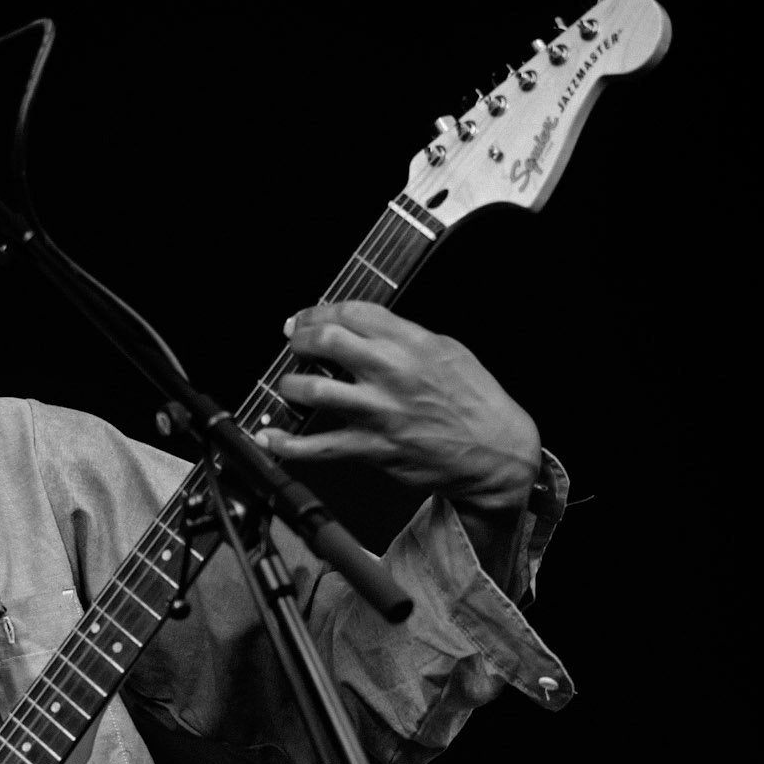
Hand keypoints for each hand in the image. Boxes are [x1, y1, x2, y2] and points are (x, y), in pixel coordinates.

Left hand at [266, 301, 540, 513]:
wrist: (495, 452)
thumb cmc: (475, 401)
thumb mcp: (447, 350)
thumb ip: (404, 336)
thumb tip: (364, 327)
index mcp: (412, 343)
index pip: (351, 312)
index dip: (319, 311)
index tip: (307, 318)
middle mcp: (392, 374)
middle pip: (326, 341)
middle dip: (300, 338)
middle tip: (294, 343)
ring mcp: (379, 413)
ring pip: (313, 391)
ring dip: (289, 385)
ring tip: (288, 385)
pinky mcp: (373, 448)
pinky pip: (319, 447)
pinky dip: (287, 444)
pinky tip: (268, 437)